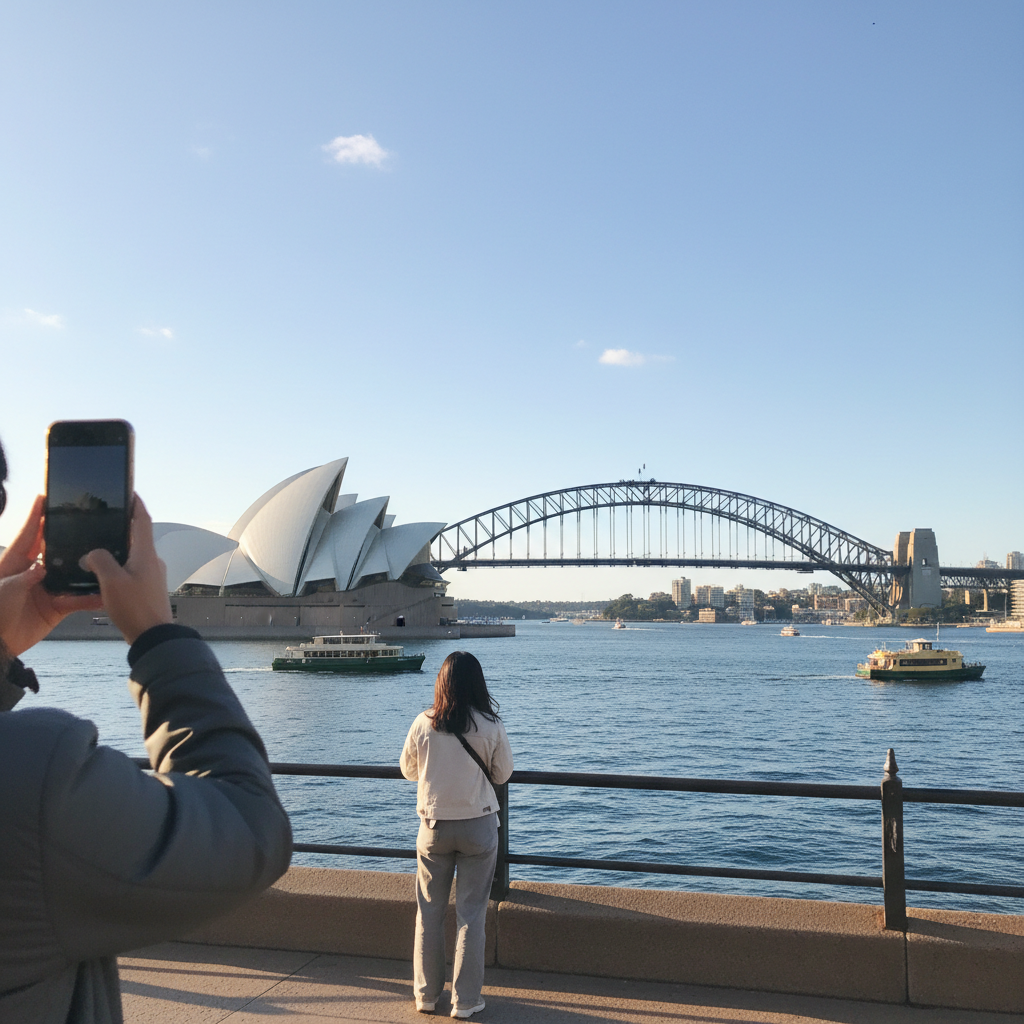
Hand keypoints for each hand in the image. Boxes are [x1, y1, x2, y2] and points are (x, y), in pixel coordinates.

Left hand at [0, 496, 102, 656]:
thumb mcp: (5, 589)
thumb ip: (25, 577)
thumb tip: (44, 567)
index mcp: (15, 563)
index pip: (28, 534)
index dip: (36, 516)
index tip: (45, 497)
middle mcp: (33, 572)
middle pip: (54, 550)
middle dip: (69, 537)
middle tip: (87, 522)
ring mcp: (46, 589)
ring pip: (70, 574)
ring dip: (85, 569)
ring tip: (105, 556)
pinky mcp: (55, 608)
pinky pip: (76, 600)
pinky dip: (89, 599)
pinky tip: (104, 594)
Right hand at [82, 496, 172, 644]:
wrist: (153, 637)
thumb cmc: (135, 607)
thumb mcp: (111, 580)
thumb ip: (100, 560)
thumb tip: (92, 554)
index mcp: (146, 553)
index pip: (142, 520)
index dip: (135, 504)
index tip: (128, 491)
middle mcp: (152, 561)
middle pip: (137, 537)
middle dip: (121, 527)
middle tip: (103, 521)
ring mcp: (152, 575)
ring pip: (133, 555)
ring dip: (118, 549)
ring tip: (96, 546)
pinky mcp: (148, 589)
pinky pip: (131, 571)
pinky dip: (118, 567)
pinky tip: (102, 573)